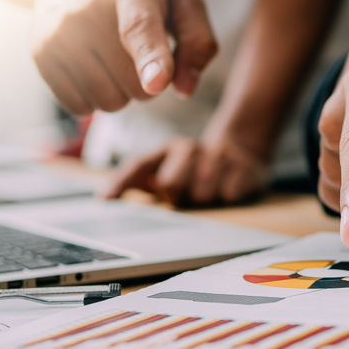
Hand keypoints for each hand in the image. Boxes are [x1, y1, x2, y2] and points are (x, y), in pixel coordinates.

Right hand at [32, 0, 217, 115]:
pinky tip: (93, 66)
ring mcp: (59, 32)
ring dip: (120, 90)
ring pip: (108, 102)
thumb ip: (198, 42)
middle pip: (134, 86)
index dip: (151, 59)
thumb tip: (183, 89)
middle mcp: (87, 9)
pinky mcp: (40, 52)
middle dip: (147, 80)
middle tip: (138, 47)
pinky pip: (78, 107)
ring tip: (114, 53)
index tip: (157, 82)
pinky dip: (93, 97)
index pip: (139, 28)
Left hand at [101, 136, 268, 205]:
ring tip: (209, 190)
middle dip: (178, 196)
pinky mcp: (243, 168)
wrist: (240, 151)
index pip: (139, 165)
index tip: (107, 198)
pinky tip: (228, 188)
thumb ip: (134, 178)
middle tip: (187, 193)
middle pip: (172, 185)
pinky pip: (229, 195)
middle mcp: (190, 149)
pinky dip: (228, 198)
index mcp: (167, 149)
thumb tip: (105, 195)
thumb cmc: (193, 167)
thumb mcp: (164, 167)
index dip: (122, 181)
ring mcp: (218, 157)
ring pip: (202, 194)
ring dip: (205, 199)